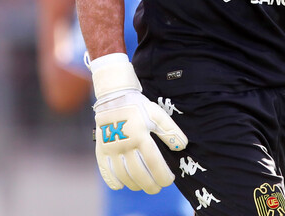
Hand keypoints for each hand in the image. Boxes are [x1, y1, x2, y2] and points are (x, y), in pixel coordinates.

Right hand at [90, 54, 187, 193]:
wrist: (114, 97)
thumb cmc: (138, 106)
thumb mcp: (157, 114)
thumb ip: (170, 131)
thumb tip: (182, 146)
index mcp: (141, 135)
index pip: (153, 162)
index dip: (162, 175)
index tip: (169, 181)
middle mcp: (125, 143)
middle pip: (138, 172)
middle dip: (150, 184)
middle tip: (157, 188)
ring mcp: (111, 148)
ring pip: (123, 174)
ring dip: (135, 184)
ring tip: (143, 186)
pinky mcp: (101, 149)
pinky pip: (105, 170)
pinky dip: (112, 181)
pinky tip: (121, 186)